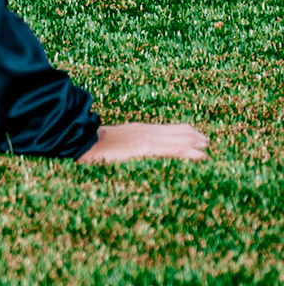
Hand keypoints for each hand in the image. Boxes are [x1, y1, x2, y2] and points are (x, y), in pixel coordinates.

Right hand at [77, 122, 208, 163]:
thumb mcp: (113, 146)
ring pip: (178, 138)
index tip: (197, 138)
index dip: (183, 132)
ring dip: (195, 143)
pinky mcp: (144, 147)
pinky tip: (201, 156)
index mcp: (137, 130)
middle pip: (176, 131)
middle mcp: (143, 130)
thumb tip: (133, 154)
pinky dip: (189, 152)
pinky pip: (171, 149)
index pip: (166, 129)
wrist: (77, 143)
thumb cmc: (90, 147)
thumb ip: (127, 148)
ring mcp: (144, 138)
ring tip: (208, 148)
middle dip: (194, 137)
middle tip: (208, 142)